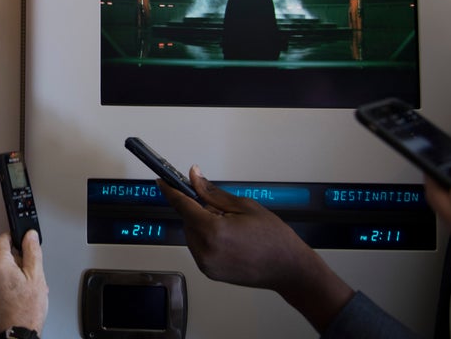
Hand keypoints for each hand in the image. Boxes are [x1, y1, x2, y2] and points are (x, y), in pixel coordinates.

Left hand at [0, 231, 47, 336]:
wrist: (14, 337)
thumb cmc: (25, 312)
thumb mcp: (37, 276)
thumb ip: (32, 251)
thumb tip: (30, 235)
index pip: (3, 237)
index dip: (16, 238)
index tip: (24, 243)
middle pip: (0, 255)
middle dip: (15, 261)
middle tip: (29, 274)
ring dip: (9, 275)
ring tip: (23, 290)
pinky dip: (2, 287)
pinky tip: (15, 298)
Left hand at [158, 165, 353, 331]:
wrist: (288, 268)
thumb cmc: (273, 238)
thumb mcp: (244, 206)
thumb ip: (213, 193)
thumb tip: (195, 177)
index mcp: (213, 231)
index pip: (183, 205)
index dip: (171, 191)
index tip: (163, 182)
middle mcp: (206, 250)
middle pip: (188, 220)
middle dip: (198, 210)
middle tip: (223, 210)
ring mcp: (206, 264)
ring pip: (192, 234)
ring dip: (202, 225)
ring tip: (231, 227)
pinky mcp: (209, 272)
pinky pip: (198, 248)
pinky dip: (206, 239)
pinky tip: (229, 240)